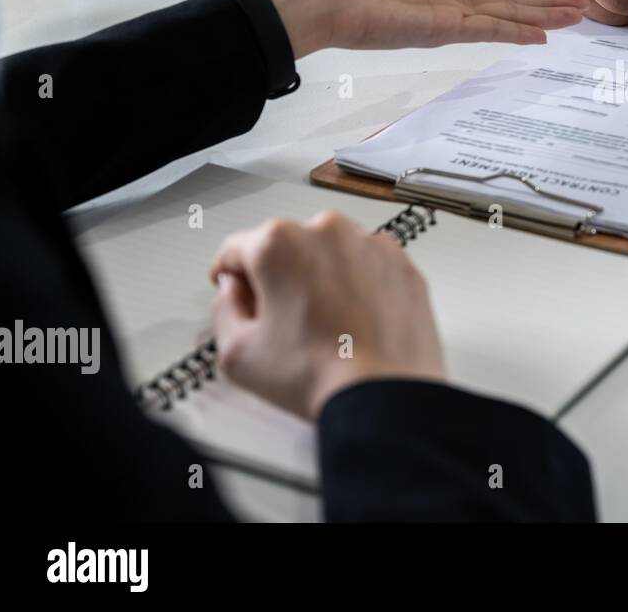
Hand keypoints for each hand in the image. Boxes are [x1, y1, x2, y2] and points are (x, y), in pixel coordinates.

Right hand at [209, 211, 444, 420]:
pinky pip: (369, 266)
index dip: (229, 275)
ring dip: (321, 278)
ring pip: (331, 254)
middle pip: (287, 246)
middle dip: (278, 276)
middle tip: (279, 320)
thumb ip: (223, 309)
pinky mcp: (403, 265)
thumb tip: (233, 294)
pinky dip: (359, 285)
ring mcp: (372, 245)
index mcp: (280, 243)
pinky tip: (354, 322)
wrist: (385, 395)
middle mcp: (328, 232)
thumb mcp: (237, 353)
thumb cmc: (320, 375)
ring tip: (323, 326)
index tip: (234, 288)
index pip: (237, 248)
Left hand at [257, 0, 589, 57]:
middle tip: (580, 11)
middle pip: (506, 3)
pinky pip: (485, 29)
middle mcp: (443, 1)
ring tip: (577, 19)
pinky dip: (514, 32)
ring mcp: (444, 19)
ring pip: (504, 17)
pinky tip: (542, 36)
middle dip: (543, 7)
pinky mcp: (438, 30)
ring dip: (541, 18)